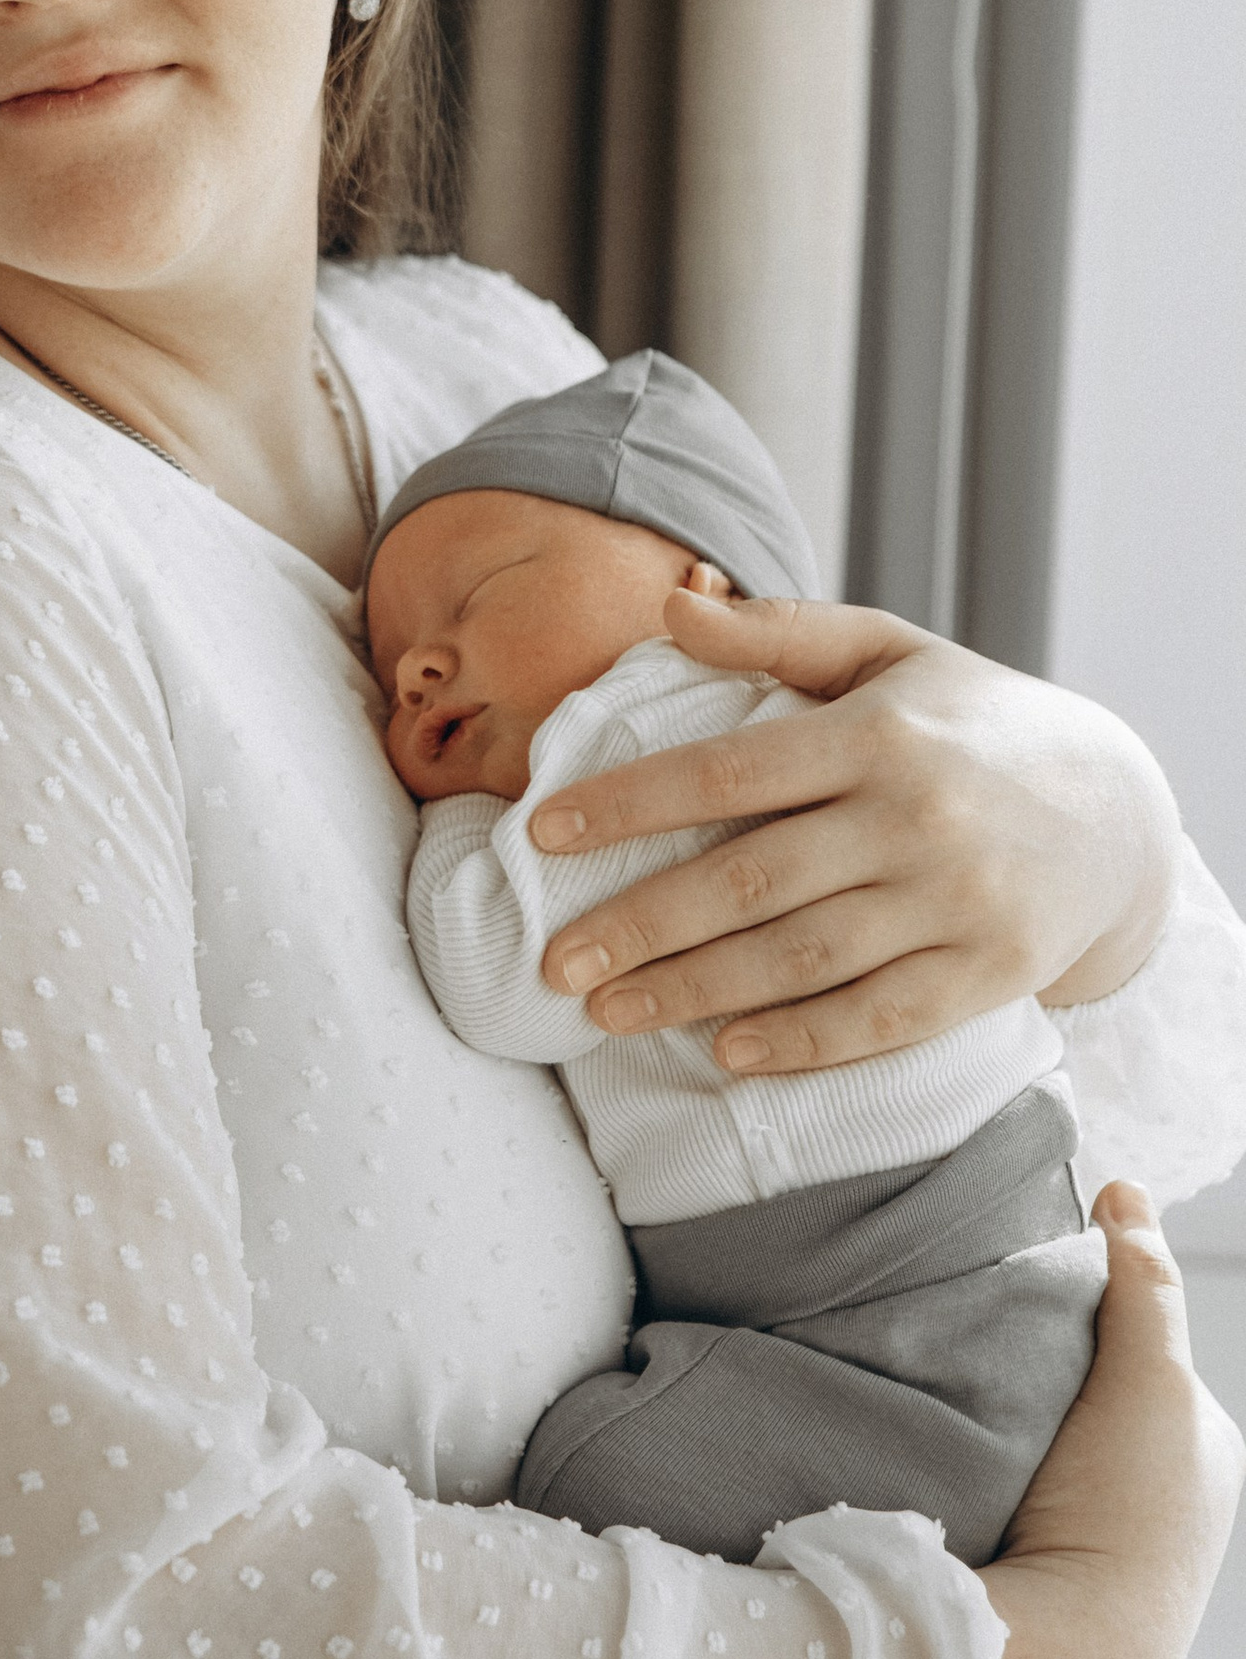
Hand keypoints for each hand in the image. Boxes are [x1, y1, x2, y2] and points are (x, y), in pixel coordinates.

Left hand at [530, 592, 1180, 1074]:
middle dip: (640, 926)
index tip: (542, 834)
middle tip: (554, 961)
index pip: (729, 771)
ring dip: (693, 993)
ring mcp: (956, 902)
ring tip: (604, 1012)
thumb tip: (671, 605)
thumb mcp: (890, 652)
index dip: (630, 804)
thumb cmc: (973, 723)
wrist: (1117, 813)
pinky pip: (878, 1019)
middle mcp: (916, 818)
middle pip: (750, 882)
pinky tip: (723, 1053)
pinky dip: (799, 1042)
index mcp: (878, 734)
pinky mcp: (988, 974)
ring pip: (800, 960)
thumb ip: (779, 633)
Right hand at [979, 1185, 1243, 1658]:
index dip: (1083, 1316)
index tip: (1026, 1302)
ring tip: (954, 1407)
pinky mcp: (1043, 1581)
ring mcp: (1106, 1550)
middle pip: (1087, 1398)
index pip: (1137, 1353)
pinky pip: (1005, 1497)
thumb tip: (1125, 1192)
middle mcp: (1168, 1504)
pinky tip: (949, 1466)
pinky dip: (978, 1476)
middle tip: (980, 1348)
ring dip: (1001, 1427)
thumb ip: (1143, 1284)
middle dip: (1039, 1372)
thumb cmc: (1127, 1519)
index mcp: (1203, 1458)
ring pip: (1041, 1449)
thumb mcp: (1151, 1378)